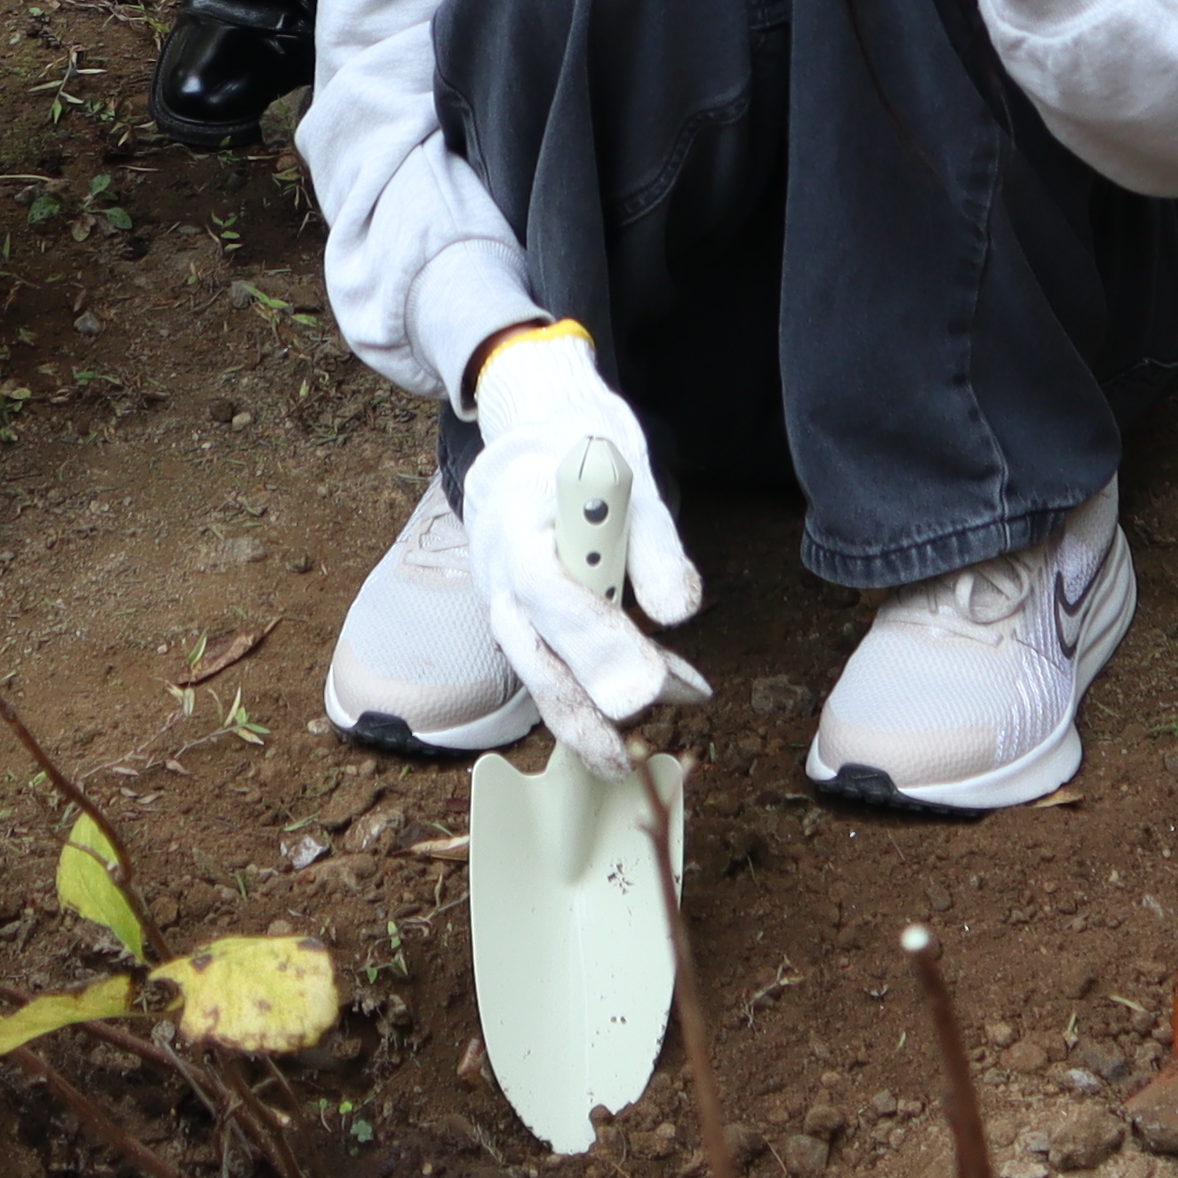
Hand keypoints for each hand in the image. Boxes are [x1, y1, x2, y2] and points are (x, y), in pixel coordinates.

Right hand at [462, 326, 708, 773]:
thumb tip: (679, 614)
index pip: (552, 596)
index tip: (648, 686)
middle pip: (533, 655)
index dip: (598, 644)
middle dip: (581, 713)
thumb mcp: (630, 471)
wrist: (530, 418)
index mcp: (516, 523)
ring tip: (626, 758)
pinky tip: (634, 709)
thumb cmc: (580, 437)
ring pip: (536, 669)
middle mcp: (498, 572)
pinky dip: (586, 687)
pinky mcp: (520, 612)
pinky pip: (547, 658)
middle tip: (626, 759)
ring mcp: (502, 597)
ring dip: (584, 714)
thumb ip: (653, 544)